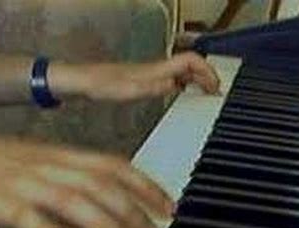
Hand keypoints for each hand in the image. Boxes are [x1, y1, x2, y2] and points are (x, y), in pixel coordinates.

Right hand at [0, 136, 172, 227]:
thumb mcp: (37, 169)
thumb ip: (69, 185)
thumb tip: (104, 212)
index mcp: (57, 156)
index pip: (113, 165)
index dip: (145, 184)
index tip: (168, 206)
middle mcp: (44, 163)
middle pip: (100, 182)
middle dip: (135, 209)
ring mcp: (19, 179)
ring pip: (72, 197)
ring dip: (105, 223)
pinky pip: (24, 215)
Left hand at [51, 52, 219, 101]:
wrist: (81, 81)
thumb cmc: (99, 84)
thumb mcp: (128, 90)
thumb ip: (153, 87)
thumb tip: (175, 85)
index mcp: (155, 69)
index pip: (190, 61)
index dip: (207, 71)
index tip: (216, 86)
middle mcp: (156, 68)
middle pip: (191, 65)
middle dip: (208, 76)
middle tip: (216, 91)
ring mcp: (151, 73)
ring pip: (183, 71)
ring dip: (198, 80)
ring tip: (206, 93)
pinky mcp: (145, 79)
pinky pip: (174, 78)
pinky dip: (185, 84)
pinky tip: (182, 94)